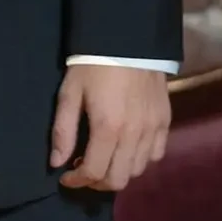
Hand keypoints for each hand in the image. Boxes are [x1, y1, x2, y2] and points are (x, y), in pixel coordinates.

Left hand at [50, 64, 170, 191]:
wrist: (128, 38)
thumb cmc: (93, 64)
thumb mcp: (70, 93)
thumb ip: (63, 130)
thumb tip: (56, 163)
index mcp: (108, 128)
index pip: (94, 173)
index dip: (77, 181)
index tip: (65, 176)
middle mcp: (134, 134)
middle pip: (118, 180)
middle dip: (97, 182)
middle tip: (84, 170)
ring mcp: (153, 129)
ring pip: (139, 170)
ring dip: (119, 171)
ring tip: (105, 158)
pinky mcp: (165, 120)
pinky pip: (156, 154)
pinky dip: (141, 159)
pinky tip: (128, 147)